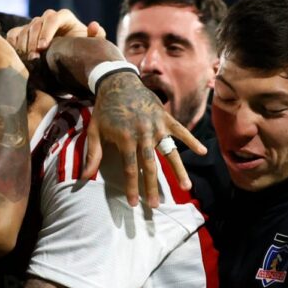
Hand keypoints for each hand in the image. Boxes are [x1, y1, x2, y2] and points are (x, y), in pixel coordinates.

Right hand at [7, 9, 105, 60]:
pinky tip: (16, 56)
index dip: (46, 32)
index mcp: (65, 17)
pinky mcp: (25, 33)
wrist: (72, 58)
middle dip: (33, 41)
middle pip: (36, 23)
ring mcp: (36, 25)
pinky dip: (13, 43)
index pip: (52, 18)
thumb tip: (93, 25)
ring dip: (23, 45)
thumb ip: (97, 36)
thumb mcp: (92, 46)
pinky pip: (14, 34)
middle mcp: (48, 18)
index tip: (43, 47)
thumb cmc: (83, 51)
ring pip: (24, 29)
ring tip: (27, 60)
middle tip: (34, 58)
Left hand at [83, 74, 206, 206]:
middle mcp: (143, 133)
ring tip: (186, 188)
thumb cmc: (105, 109)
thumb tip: (85, 177)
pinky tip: (202, 152)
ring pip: (169, 151)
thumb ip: (93, 154)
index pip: (129, 167)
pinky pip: (181, 130)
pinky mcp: (165, 118)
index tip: (135, 203)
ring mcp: (156, 125)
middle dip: (152, 186)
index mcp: (125, 137)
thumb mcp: (94, 130)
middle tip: (156, 205)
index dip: (132, 187)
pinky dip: (192, 140)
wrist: (118, 81)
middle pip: (150, 165)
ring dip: (178, 170)